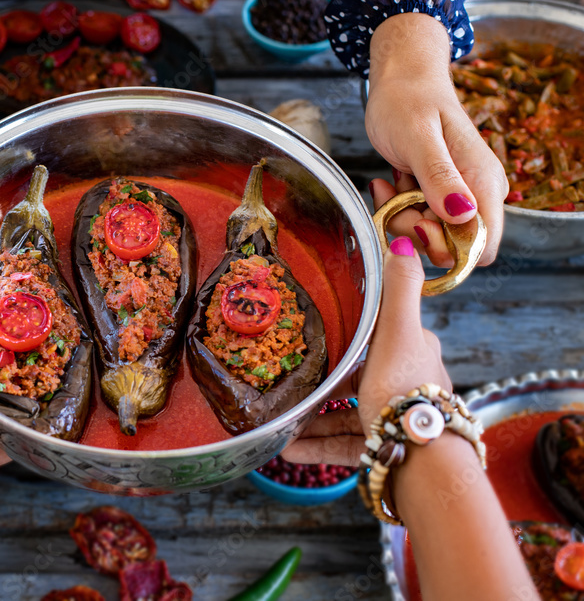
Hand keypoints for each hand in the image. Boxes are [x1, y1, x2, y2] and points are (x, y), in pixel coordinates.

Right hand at [282, 236, 452, 465]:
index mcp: (413, 352)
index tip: (317, 333)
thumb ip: (397, 291)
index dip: (349, 334)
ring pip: (347, 414)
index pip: (378, 336)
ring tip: (282, 422)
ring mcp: (395, 418)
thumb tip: (403, 241)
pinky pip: (345, 445)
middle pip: (357, 376)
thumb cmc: (408, 395)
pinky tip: (288, 450)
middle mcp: (407, 383)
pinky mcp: (385, 448)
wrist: (424, 463)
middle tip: (291, 380)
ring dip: (312, 420)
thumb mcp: (397, 335)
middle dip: (323, 382)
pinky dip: (317, 447)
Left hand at [366, 13, 507, 265]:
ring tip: (387, 185)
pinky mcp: (438, 193)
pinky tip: (387, 183)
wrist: (400, 78)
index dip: (447, 249)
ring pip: (430, 235)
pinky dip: (397, 208)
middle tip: (394, 200)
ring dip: (401, 218)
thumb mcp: (418, 138)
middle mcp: (477, 193)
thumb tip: (463, 216)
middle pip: (451, 247)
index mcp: (483, 183)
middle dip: (416, 232)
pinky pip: (417, 219)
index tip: (418, 224)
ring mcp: (457, 194)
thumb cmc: (408, 99)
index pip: (482, 247)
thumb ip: (439, 177)